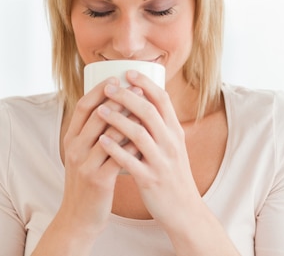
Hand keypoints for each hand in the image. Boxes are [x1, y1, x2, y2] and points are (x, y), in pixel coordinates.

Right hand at [56, 78, 141, 239]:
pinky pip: (119, 156)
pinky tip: (149, 136)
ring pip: (110, 134)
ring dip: (130, 118)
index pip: (82, 106)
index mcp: (70, 139)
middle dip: (119, 99)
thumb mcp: (83, 155)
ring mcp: (85, 164)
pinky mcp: (98, 180)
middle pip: (97, 115)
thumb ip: (93, 133)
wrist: (79, 218)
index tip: (116, 77)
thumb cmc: (88, 182)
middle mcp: (75, 148)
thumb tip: (114, 106)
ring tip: (148, 107)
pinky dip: (134, 144)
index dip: (99, 89)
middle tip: (138, 87)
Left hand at [96, 71, 201, 230]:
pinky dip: (115, 149)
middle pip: (149, 112)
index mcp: (175, 132)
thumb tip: (143, 102)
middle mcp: (171, 143)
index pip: (162, 100)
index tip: (128, 72)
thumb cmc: (173, 175)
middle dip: (127, 96)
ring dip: (118, 119)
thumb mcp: (173, 147)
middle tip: (108, 86)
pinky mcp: (151, 179)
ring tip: (99, 110)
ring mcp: (161, 161)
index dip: (145, 84)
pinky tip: (101, 141)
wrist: (184, 210)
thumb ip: (161, 126)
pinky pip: (131, 161)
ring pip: (139, 134)